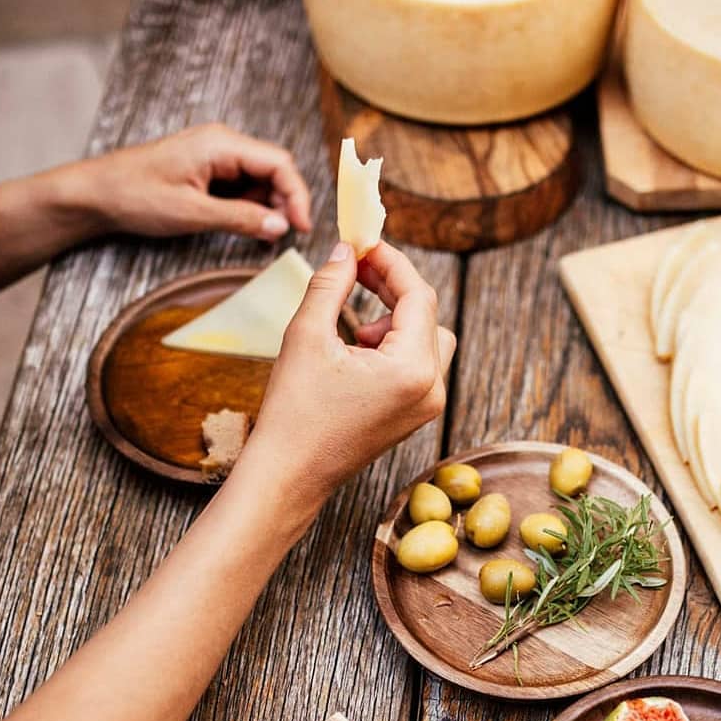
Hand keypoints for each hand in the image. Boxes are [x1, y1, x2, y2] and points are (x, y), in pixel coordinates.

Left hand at [80, 124, 311, 241]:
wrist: (95, 195)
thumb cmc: (134, 195)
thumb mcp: (191, 213)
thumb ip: (240, 219)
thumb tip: (281, 227)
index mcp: (221, 144)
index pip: (279, 164)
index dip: (297, 196)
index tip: (301, 227)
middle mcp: (223, 145)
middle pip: (275, 170)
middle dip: (285, 203)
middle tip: (284, 235)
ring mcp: (216, 158)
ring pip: (261, 181)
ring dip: (268, 208)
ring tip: (264, 236)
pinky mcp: (209, 172)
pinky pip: (243, 188)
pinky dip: (251, 209)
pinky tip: (249, 228)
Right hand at [236, 241, 455, 523]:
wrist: (288, 476)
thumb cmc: (295, 412)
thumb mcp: (307, 335)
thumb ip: (332, 284)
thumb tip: (346, 250)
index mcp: (414, 369)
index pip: (417, 295)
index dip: (391, 262)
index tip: (363, 243)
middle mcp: (432, 388)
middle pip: (427, 314)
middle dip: (392, 287)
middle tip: (356, 267)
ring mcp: (427, 405)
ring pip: (427, 337)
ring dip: (394, 318)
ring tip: (353, 327)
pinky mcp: (415, 414)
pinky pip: (418, 363)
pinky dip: (393, 345)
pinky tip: (355, 352)